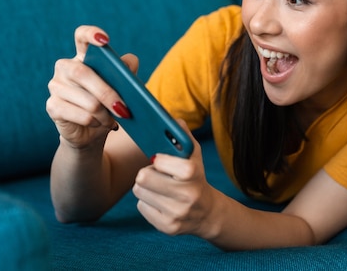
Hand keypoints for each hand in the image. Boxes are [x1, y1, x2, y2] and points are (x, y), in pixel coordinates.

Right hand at [46, 25, 139, 148]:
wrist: (92, 131)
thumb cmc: (108, 104)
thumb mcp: (122, 87)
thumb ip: (126, 72)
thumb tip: (129, 62)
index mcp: (83, 57)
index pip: (81, 36)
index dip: (91, 34)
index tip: (105, 40)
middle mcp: (65, 67)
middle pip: (83, 72)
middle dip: (107, 92)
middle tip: (124, 108)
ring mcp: (55, 86)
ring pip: (86, 99)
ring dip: (105, 113)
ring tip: (112, 119)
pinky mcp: (52, 106)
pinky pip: (81, 115)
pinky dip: (96, 122)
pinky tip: (99, 123)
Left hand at [133, 121, 217, 238]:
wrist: (208, 212)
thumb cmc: (196, 177)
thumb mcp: (194, 156)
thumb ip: (183, 137)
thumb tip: (173, 120)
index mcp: (192, 173)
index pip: (158, 161)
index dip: (157, 160)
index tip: (161, 161)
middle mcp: (186, 195)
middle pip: (142, 178)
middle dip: (146, 174)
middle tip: (156, 174)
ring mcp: (176, 213)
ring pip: (139, 192)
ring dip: (145, 188)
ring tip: (159, 187)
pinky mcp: (167, 227)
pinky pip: (141, 208)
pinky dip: (148, 203)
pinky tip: (161, 201)